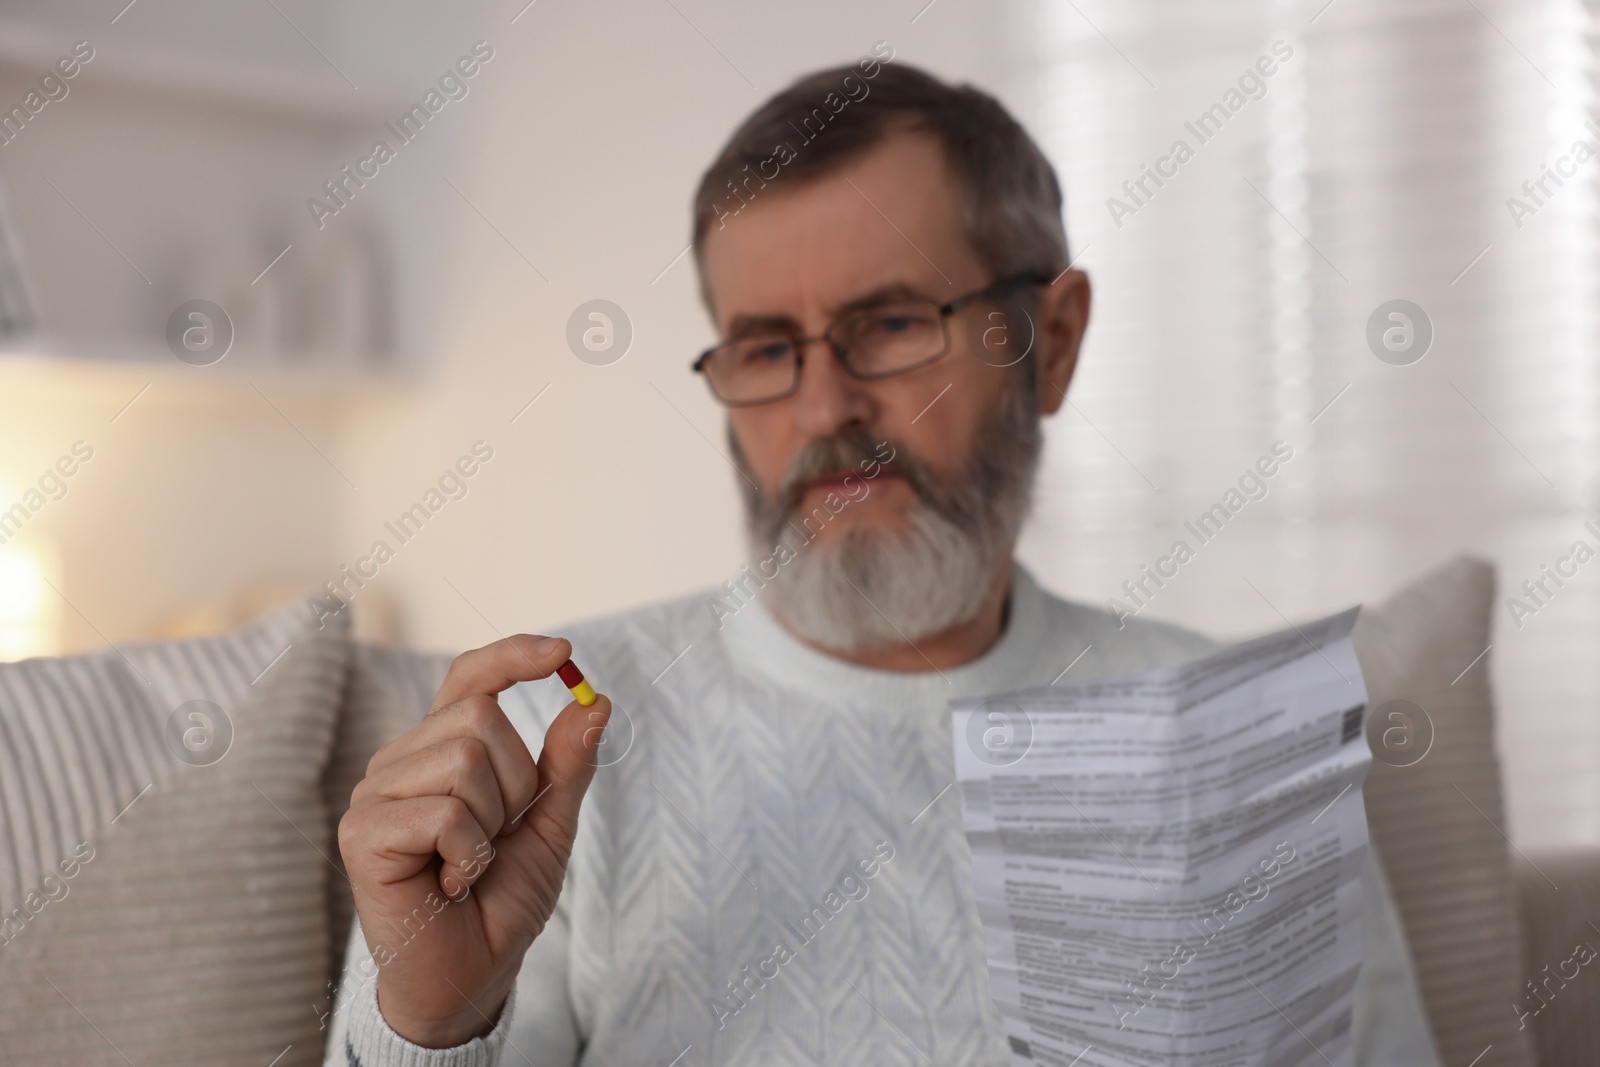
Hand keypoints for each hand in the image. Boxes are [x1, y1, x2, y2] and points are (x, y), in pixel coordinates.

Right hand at [337, 634, 609, 1046]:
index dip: (513, 656)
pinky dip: (469, 854)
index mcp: (442, 748)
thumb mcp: (550, 824)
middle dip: (516, 783)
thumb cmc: (500, 899)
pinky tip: (451, 883)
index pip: (469, 677)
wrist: (471, 975)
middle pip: (480, 717)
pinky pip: (445, 812)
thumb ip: (568, 764)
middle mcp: (402, 760)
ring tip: (470, 863)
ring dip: (491, 824)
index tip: (564, 653)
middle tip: (496, 838)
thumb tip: (596, 701)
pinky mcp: (363, 832)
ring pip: (464, 760)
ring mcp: (376, 793)